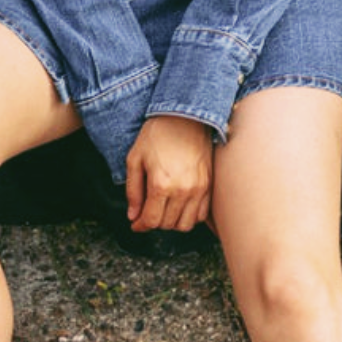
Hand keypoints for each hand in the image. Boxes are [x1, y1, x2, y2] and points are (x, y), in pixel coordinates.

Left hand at [125, 115, 212, 232]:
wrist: (184, 116)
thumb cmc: (158, 134)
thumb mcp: (135, 159)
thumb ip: (133, 191)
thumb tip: (133, 215)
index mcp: (161, 184)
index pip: (151, 220)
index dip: (140, 225)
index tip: (136, 224)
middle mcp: (182, 189)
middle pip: (167, 224)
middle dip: (153, 223)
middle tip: (147, 213)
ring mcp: (199, 189)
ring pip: (185, 224)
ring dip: (172, 223)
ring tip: (163, 211)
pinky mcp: (209, 185)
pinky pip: (201, 214)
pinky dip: (189, 217)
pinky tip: (179, 207)